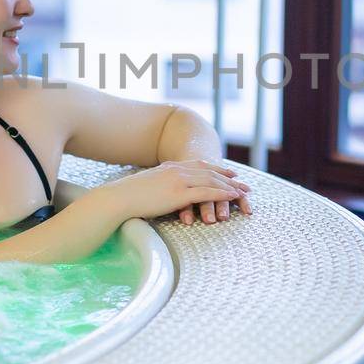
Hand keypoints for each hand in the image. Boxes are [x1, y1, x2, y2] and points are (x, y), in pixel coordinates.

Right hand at [100, 160, 249, 222]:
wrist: (119, 198)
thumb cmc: (128, 196)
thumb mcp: (147, 186)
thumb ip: (159, 185)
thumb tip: (161, 192)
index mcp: (170, 167)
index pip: (199, 165)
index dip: (216, 169)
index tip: (229, 173)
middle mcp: (177, 170)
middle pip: (210, 171)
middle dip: (229, 178)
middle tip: (243, 183)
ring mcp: (180, 180)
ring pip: (212, 181)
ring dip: (230, 186)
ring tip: (244, 191)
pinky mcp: (180, 193)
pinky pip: (208, 192)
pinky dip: (223, 193)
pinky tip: (233, 196)